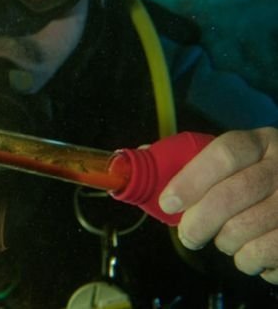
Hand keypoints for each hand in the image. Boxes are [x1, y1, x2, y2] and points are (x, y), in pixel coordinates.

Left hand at [159, 127, 277, 282]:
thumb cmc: (253, 180)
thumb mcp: (232, 161)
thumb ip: (188, 160)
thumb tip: (140, 159)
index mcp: (260, 142)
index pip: (224, 153)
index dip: (191, 180)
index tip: (168, 203)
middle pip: (231, 195)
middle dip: (198, 221)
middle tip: (188, 235)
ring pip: (245, 229)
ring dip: (224, 242)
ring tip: (226, 238)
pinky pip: (264, 254)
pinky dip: (249, 260)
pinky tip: (250, 251)